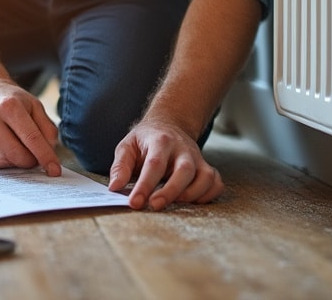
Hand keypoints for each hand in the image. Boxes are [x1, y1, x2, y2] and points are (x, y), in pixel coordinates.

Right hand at [0, 78, 61, 176]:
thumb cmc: (11, 100)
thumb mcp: (34, 105)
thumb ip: (47, 128)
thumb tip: (50, 152)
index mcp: (9, 105)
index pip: (31, 138)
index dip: (45, 157)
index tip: (54, 170)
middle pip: (14, 154)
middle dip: (28, 162)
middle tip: (33, 157)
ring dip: (12, 162)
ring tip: (15, 149)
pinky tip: (0, 147)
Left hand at [107, 118, 223, 209]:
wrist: (169, 125)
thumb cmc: (146, 140)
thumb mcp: (128, 146)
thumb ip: (120, 166)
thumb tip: (115, 187)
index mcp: (161, 141)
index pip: (154, 164)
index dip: (145, 185)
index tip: (134, 203)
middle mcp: (183, 149)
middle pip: (185, 170)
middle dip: (171, 191)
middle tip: (154, 206)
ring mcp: (197, 159)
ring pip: (205, 177)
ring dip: (192, 195)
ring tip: (174, 205)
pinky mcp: (206, 168)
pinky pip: (216, 183)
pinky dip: (209, 195)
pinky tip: (193, 202)